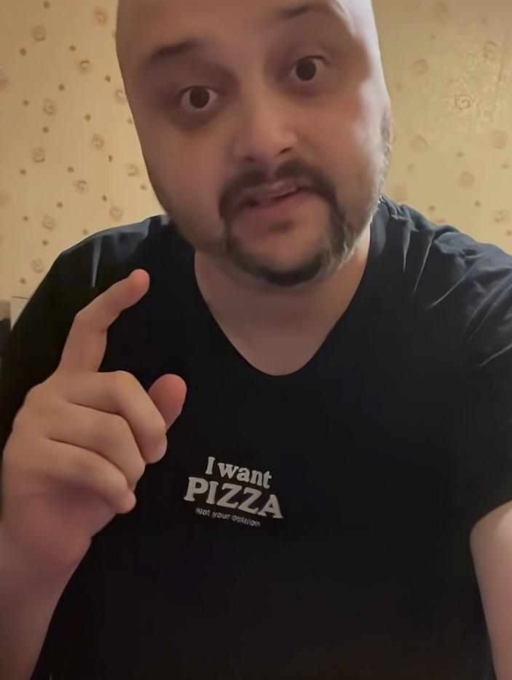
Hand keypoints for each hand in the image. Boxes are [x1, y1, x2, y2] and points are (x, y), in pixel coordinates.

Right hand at [0, 269, 186, 573]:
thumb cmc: (88, 489)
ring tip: (130, 485)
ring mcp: (33, 422)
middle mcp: (49, 392)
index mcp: (72, 382)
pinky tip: (120, 503)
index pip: (88, 330)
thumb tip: (178, 382)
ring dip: (133, 466)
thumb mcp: (129, 450)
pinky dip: (118, 490)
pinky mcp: (25, 455)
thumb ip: (151, 416)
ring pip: (109, 430)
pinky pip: (91, 466)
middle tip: (157, 456)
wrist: (44, 541)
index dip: (114, 302)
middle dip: (151, 425)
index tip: (143, 278)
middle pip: (119, 384)